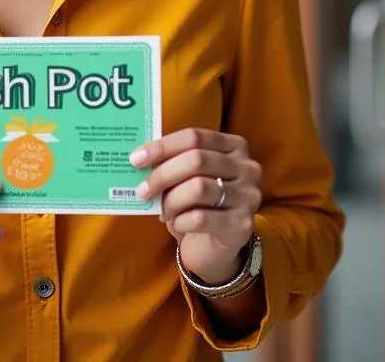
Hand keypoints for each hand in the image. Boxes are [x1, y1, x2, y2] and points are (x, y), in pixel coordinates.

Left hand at [130, 129, 261, 285]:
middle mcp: (247, 168)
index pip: (194, 137)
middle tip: (142, 190)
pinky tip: (176, 224)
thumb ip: (174, 161)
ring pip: (198, 188)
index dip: (162, 146)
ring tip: (163, 211)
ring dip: (171, 200)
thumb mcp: (188, 176)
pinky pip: (201, 218)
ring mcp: (248, 196)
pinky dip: (180, 221)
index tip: (136, 159)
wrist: (216, 247)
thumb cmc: (198, 204)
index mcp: (234, 146)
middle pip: (197, 160)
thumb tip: (139, 157)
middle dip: (163, 174)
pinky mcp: (242, 225)